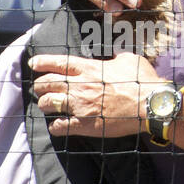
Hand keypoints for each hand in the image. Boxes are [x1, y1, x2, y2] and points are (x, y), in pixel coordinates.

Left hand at [28, 53, 164, 136]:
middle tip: (39, 87)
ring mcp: (80, 106)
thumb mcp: (129, 60)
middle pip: (47, 83)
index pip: (57, 63)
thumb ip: (117, 57)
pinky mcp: (85, 124)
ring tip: (45, 105)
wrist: (150, 104)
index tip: (33, 64)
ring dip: (44, 104)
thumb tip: (115, 57)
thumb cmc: (142, 81)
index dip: (42, 63)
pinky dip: (55, 126)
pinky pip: (61, 126)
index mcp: (89, 68)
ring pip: (48, 103)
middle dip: (40, 85)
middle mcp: (80, 86)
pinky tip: (57, 126)